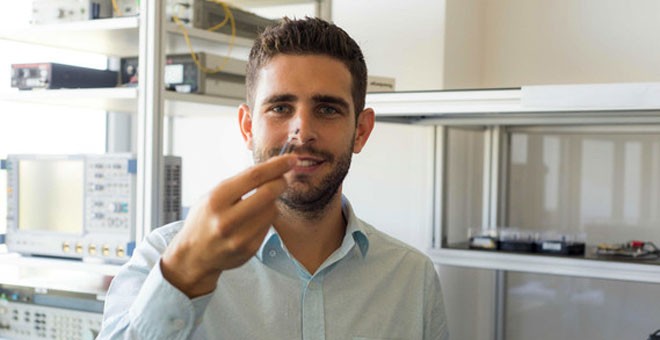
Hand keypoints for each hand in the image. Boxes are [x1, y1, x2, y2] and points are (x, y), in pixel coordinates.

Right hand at [160, 154, 295, 296]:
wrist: (194, 254)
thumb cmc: (205, 218)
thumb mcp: (213, 195)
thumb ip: (240, 183)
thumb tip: (272, 168)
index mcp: (216, 199)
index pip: (254, 176)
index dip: (276, 166)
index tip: (290, 159)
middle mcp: (227, 219)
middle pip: (268, 193)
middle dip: (281, 182)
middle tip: (284, 178)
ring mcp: (239, 237)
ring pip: (272, 210)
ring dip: (274, 201)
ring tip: (262, 202)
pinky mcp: (249, 249)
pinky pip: (269, 225)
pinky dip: (267, 217)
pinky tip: (256, 218)